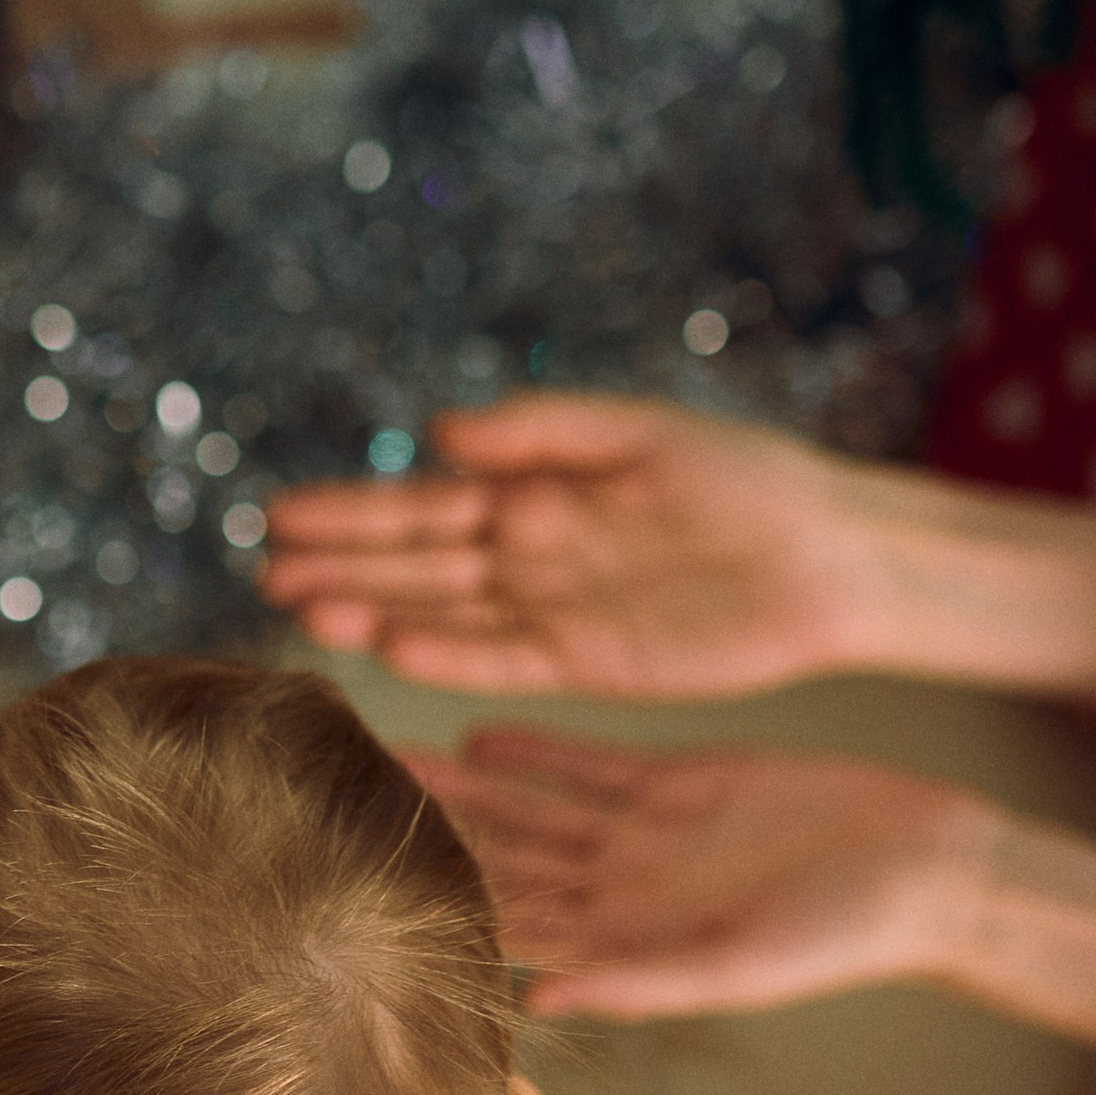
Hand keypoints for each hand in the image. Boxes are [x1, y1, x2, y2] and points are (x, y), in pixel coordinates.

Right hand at [262, 395, 868, 698]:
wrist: (830, 552)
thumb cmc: (743, 480)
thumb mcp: (637, 434)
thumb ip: (539, 432)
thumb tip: (438, 431)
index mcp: (534, 493)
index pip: (423, 505)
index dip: (351, 512)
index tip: (279, 513)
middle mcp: (528, 557)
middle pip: (418, 564)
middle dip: (342, 566)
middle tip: (265, 572)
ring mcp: (553, 613)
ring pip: (445, 614)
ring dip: (376, 614)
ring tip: (305, 613)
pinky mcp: (591, 663)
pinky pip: (505, 661)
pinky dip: (450, 656)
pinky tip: (393, 650)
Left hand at [409, 728, 984, 1015]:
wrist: (926, 870)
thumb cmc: (847, 937)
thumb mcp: (740, 965)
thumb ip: (641, 981)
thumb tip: (538, 1001)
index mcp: (624, 947)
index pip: (508, 929)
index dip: (436, 905)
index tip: (361, 881)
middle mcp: (619, 895)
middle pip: (500, 862)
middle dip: (425, 834)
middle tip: (342, 801)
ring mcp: (643, 839)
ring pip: (530, 808)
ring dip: (462, 785)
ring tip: (390, 754)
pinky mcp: (677, 786)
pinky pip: (586, 768)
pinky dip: (535, 750)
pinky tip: (477, 728)